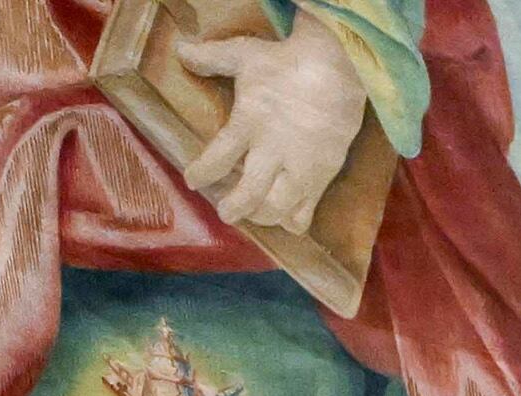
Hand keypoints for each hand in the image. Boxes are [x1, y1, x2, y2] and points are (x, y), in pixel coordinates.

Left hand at [176, 18, 375, 231]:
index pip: (219, 157)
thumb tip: (180, 49)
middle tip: (225, 213)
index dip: (202, 173)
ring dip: (262, 217)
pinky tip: (287, 221)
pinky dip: (295, 220)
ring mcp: (301, 166)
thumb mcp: (245, 54)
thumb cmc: (287, 62)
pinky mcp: (323, 174)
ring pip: (278, 207)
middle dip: (234, 207)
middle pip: (250, 193)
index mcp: (250, 122)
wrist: (340, 70)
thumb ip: (211, 57)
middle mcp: (274, 150)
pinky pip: (308, 209)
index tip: (192, 180)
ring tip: (253, 216)